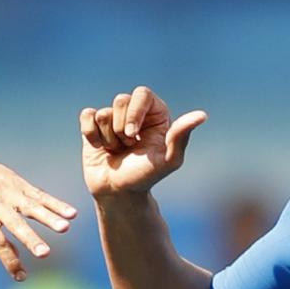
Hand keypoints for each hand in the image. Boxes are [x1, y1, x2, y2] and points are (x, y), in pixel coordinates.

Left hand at [0, 154, 76, 281]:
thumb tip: (13, 256)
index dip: (9, 261)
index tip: (21, 277)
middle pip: (16, 225)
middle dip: (31, 240)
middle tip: (44, 253)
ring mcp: (9, 193)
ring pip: (32, 207)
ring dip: (49, 218)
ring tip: (65, 228)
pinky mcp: (20, 184)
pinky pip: (40, 195)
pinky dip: (56, 204)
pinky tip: (72, 214)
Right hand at [80, 86, 207, 199]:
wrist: (118, 194)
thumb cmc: (145, 178)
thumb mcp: (168, 161)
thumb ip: (181, 137)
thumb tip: (202, 115)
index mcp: (155, 113)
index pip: (142, 94)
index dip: (134, 112)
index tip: (133, 135)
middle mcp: (134, 112)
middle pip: (120, 100)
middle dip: (121, 129)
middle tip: (128, 147)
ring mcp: (113, 118)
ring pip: (103, 113)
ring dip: (108, 138)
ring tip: (116, 151)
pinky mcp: (94, 126)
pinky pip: (87, 116)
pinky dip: (91, 135)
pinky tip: (100, 148)